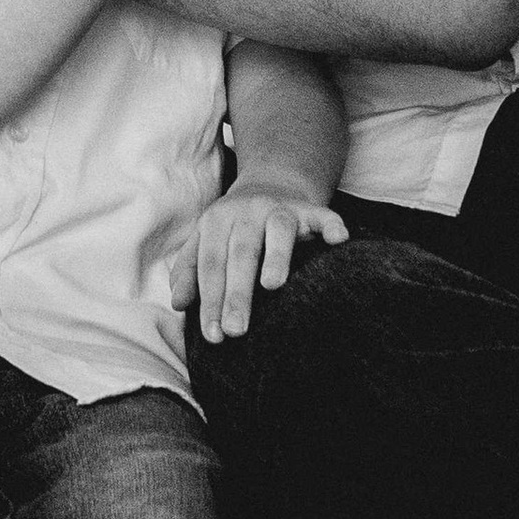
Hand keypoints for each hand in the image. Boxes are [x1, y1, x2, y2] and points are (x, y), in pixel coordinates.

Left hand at [167, 187, 348, 340]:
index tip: (212, 336)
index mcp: (217, 221)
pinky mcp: (310, 209)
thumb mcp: (206, 240)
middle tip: (235, 330)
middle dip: (237, 293)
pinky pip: (324, 215)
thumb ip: (190, 270)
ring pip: (279, 231)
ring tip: (272, 286)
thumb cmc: (234, 227)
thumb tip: (179, 303)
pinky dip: (332, 225)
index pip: (210, 264)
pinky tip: (339, 239)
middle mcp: (248, 211)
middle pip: (241, 253)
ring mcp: (281, 208)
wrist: (271, 182)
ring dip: (276, 256)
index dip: (210, 300)